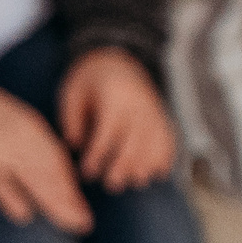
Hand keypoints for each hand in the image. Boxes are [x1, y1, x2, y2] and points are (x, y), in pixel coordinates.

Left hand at [58, 47, 176, 192]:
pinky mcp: (163, 117)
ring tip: (132, 182)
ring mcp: (155, 112)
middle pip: (135, 144)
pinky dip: (165, 159)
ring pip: (155, 146)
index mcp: (114, 98)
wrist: (117, 57)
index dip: (97, 156)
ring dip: (145, 167)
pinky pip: (170, 141)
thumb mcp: (72, 92)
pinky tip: (156, 174)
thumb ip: (71, 118)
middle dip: (123, 168)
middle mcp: (139, 106)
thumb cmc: (89, 79)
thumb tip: (75, 145)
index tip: (86, 173)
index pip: (108, 134)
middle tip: (111, 185)